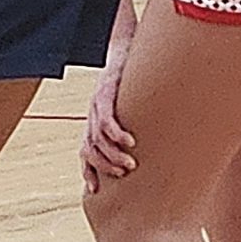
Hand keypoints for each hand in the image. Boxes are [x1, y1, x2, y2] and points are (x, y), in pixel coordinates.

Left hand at [80, 53, 137, 193]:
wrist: (124, 51)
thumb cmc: (132, 84)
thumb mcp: (131, 111)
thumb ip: (135, 131)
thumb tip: (155, 152)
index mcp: (94, 124)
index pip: (85, 153)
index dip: (88, 171)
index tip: (96, 190)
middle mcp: (92, 117)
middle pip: (90, 150)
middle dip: (104, 166)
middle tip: (125, 173)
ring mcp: (96, 105)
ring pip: (97, 137)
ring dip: (112, 154)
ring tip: (130, 164)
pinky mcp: (105, 92)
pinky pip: (106, 117)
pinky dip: (116, 132)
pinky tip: (129, 142)